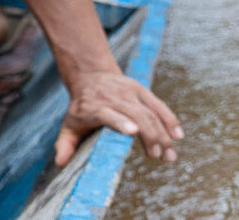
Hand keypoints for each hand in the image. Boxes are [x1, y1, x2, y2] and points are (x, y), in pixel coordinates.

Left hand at [55, 70, 181, 165]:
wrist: (92, 75)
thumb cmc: (81, 107)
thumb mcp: (69, 124)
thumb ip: (65, 143)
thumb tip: (60, 163)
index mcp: (95, 107)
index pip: (108, 114)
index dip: (120, 122)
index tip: (133, 133)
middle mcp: (114, 98)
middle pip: (136, 115)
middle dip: (150, 135)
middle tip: (158, 156)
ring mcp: (130, 92)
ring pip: (150, 112)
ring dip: (163, 134)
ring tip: (170, 155)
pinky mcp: (142, 90)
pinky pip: (159, 105)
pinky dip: (170, 120)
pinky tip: (178, 136)